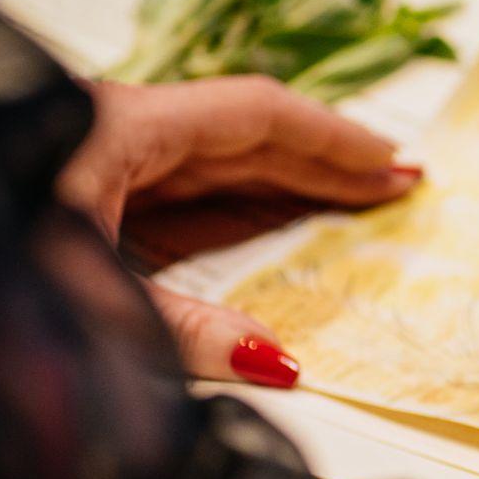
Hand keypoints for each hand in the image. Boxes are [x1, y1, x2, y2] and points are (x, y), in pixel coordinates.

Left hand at [56, 76, 420, 385]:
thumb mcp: (83, 294)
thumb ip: (183, 330)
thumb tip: (282, 363)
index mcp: (124, 126)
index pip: (258, 114)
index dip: (333, 138)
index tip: (392, 164)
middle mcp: (117, 129)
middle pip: (247, 137)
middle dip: (326, 163)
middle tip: (397, 188)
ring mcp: (97, 157)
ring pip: (216, 162)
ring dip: (288, 183)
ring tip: (354, 202)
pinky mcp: (81, 188)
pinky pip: (180, 187)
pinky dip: (237, 204)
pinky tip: (272, 224)